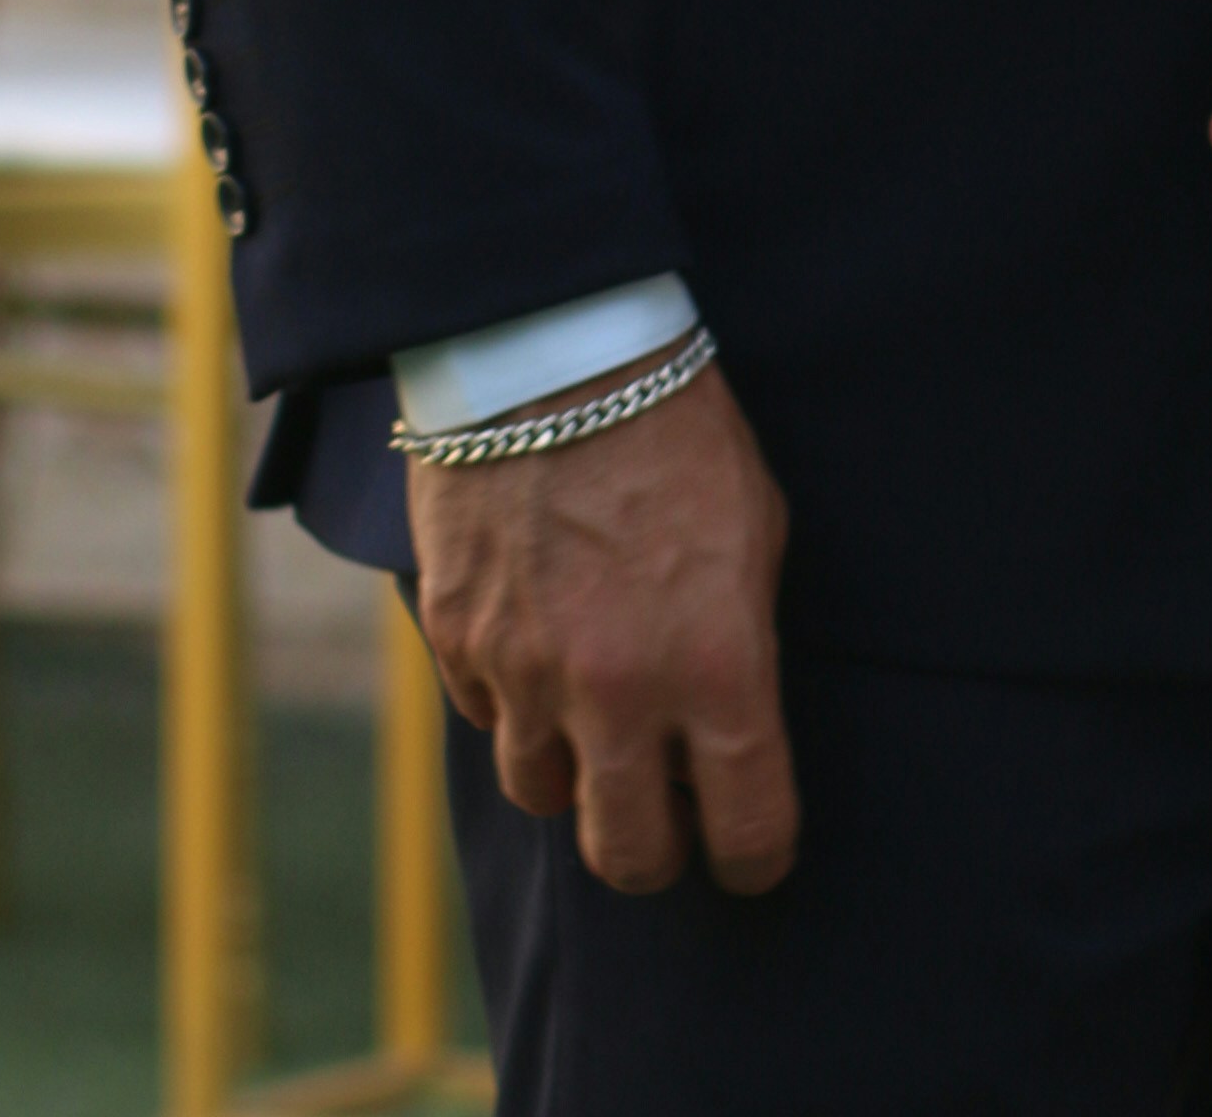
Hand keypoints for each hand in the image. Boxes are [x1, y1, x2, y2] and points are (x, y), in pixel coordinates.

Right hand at [407, 360, 794, 896]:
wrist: (557, 353)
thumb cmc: (679, 430)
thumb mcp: (754, 528)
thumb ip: (741, 639)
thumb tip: (727, 715)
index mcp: (717, 668)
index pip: (747, 825)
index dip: (755, 857)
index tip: (753, 857)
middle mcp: (618, 694)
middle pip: (628, 853)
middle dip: (655, 854)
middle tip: (668, 822)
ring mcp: (527, 677)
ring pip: (543, 795)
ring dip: (576, 775)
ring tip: (598, 723)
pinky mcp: (456, 645)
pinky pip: (488, 718)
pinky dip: (516, 705)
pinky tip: (540, 648)